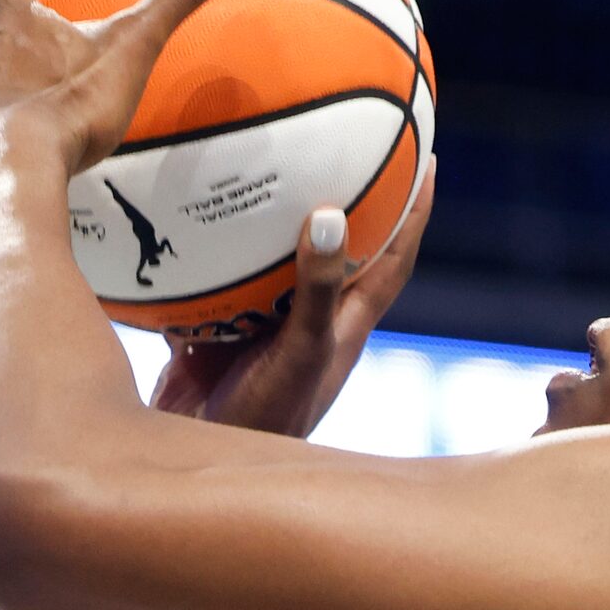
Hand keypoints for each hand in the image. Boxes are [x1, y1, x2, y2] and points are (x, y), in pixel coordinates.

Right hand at [149, 158, 436, 438]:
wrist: (198, 467)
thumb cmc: (269, 419)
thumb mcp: (299, 352)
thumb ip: (317, 292)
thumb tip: (331, 218)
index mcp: (343, 323)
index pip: (393, 258)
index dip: (413, 212)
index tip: (427, 160)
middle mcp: (306, 319)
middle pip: (332, 249)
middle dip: (340, 201)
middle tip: (342, 142)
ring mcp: (258, 327)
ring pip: (269, 263)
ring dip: (264, 224)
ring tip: (256, 165)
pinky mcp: (211, 335)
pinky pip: (211, 284)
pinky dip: (202, 256)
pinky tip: (182, 220)